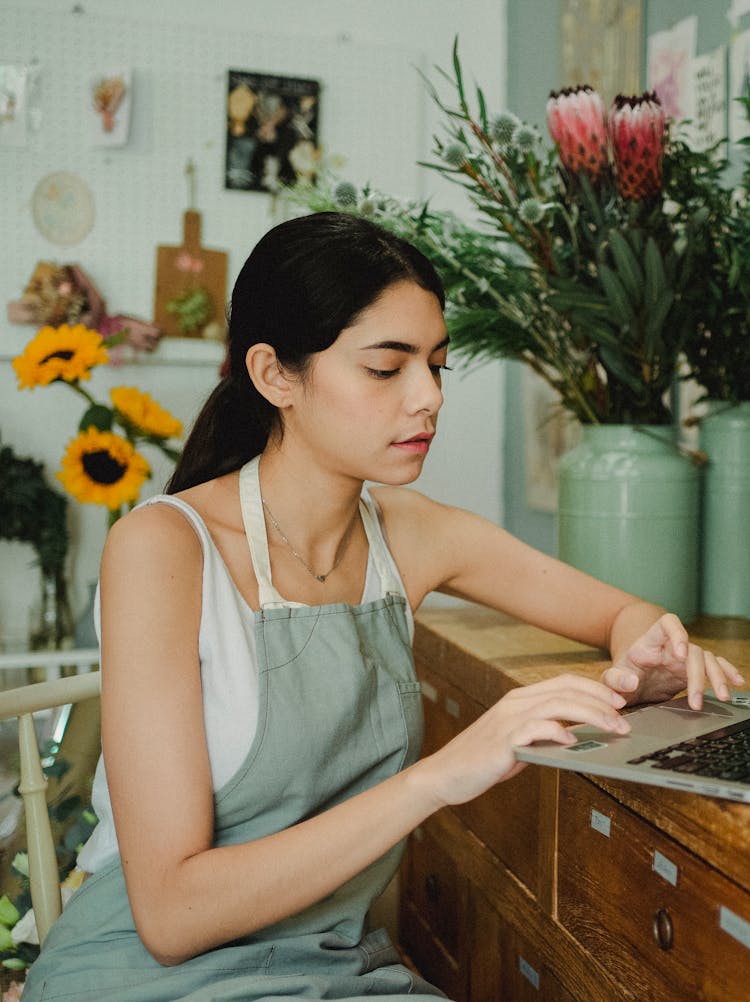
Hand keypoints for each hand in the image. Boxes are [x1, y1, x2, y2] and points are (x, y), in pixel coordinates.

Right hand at [417, 674, 630, 808]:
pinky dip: (558, 731)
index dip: (594, 687)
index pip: (563, 682)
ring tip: (613, 728)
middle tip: (625, 716)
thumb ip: (541, 736)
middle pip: (565, 689)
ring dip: (591, 714)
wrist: (444, 775)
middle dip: (600, 700)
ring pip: (557, 704)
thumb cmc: (482, 761)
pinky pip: (536, 728)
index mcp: (519, 700)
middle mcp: (514, 703)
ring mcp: (508, 719)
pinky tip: (573, 741)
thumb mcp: (517, 743)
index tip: (619, 700)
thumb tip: (574, 737)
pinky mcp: (503, 739)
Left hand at [601, 613, 744, 708]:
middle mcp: (670, 647)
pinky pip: (714, 666)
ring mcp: (683, 658)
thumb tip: (631, 681)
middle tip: (696, 700)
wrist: (628, 679)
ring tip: (722, 697)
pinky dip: (726, 672)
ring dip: (717, 677)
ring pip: (707, 659)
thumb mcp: (609, 679)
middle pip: (692, 650)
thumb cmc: (620, 675)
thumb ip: (615, 679)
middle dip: (697, 676)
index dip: (677, 634)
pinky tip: (737, 682)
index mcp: (649, 642)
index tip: (680, 653)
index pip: (667, 623)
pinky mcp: (692, 670)